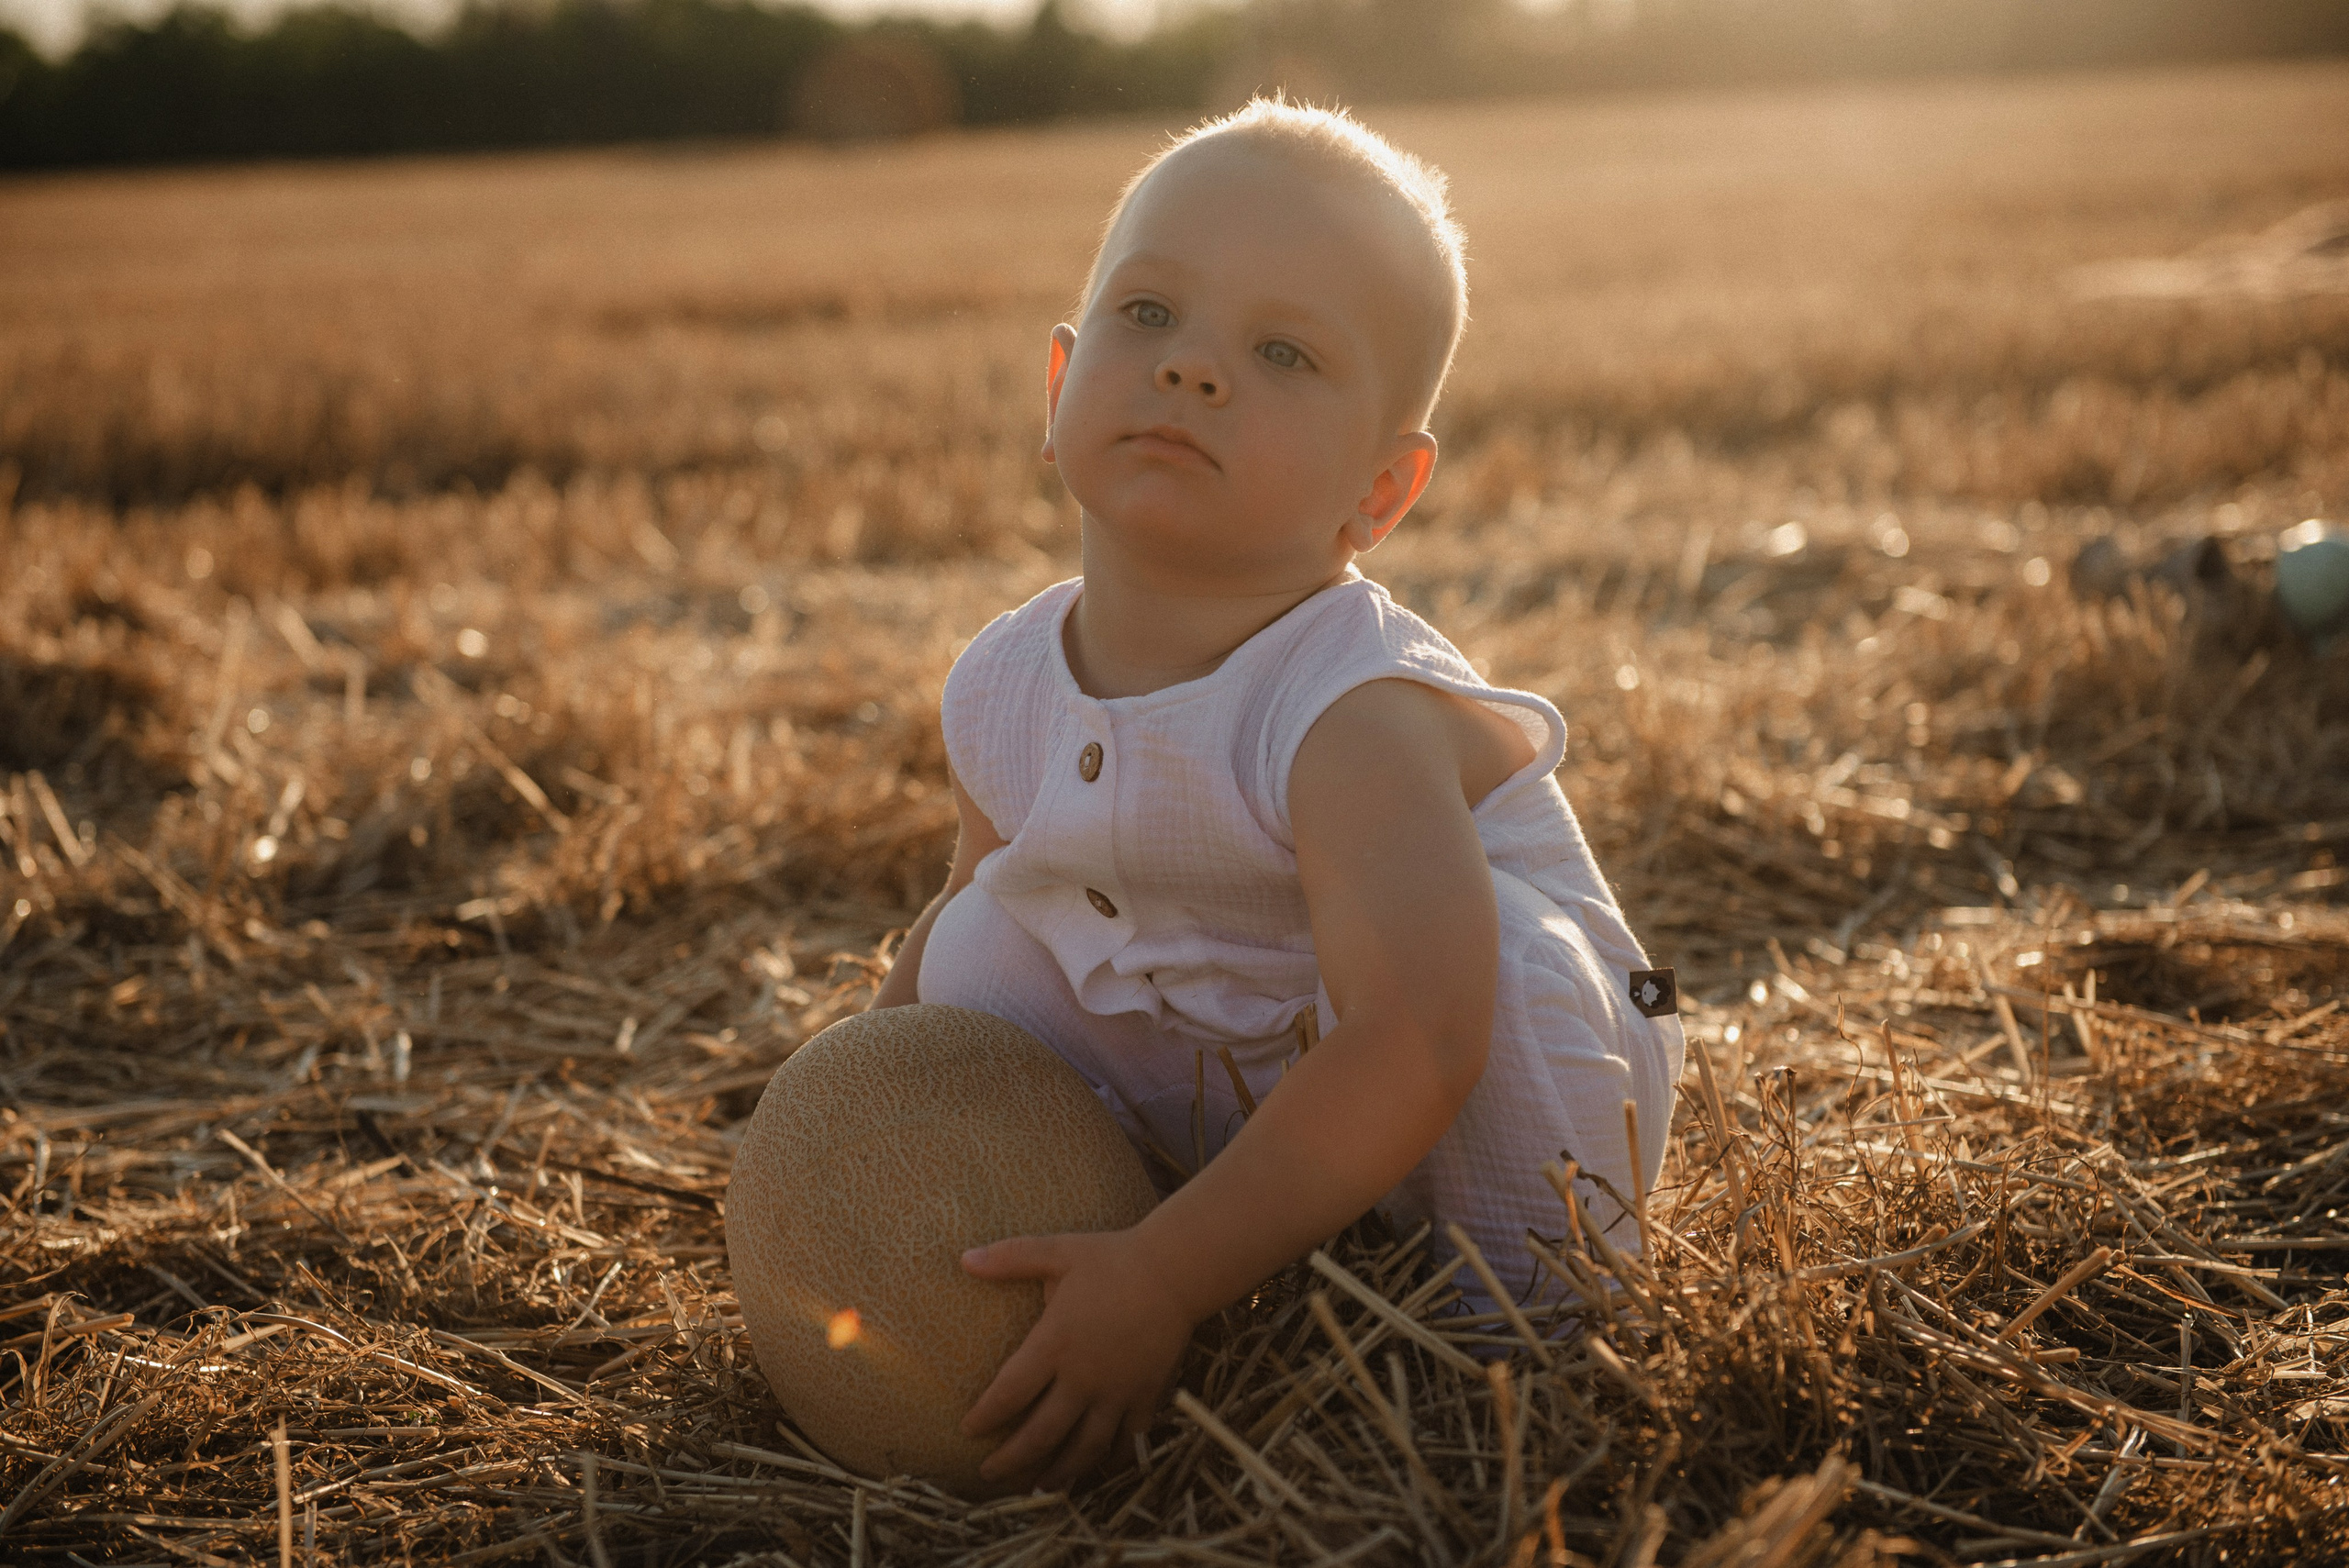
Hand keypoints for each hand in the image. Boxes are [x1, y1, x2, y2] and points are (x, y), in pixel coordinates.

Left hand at [958, 1227, 1194, 1489]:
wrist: (1176, 1270)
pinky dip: (1111, 1460)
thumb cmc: (1112, 1259)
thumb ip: (1009, 1258)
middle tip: (989, 1473)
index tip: (969, 1430)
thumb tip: (963, 1259)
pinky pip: (1127, 1441)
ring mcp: (1117, 1392)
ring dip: (1057, 1473)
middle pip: (1040, 1434)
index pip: (1008, 1394)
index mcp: (1054, 1344)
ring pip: (1083, 1449)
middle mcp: (1083, 1377)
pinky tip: (1096, 1468)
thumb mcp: (1057, 1252)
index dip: (985, 1417)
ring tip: (1038, 1486)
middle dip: (1011, 1460)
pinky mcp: (1146, 1397)